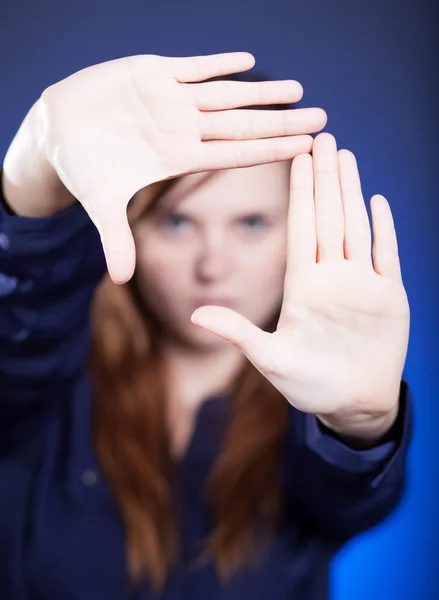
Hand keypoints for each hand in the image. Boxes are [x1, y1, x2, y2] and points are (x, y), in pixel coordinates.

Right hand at [35, 52, 325, 282]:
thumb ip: (115, 238)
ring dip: (260, 92)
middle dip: (280, 122)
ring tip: (298, 90)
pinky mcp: (151, 73)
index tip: (304, 150)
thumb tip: (120, 281)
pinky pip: (190, 67)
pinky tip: (247, 60)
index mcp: (177, 158)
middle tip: (323, 120)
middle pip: (242, 126)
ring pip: (224, 94)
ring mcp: (170, 101)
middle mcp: (182, 129)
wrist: (59, 131)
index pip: (233, 155)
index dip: (270, 151)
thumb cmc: (83, 168)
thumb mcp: (99, 203)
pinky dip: (215, 63)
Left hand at [192, 133, 409, 439]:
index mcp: (302, 286)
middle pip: (328, 217)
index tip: (295, 157)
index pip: (300, 228)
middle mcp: (331, 277)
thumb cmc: (307, 385)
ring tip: (346, 155)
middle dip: (325, 178)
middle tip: (321, 136)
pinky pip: (387, 255)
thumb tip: (196, 315)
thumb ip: (239, 333)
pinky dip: (384, 230)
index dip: (299, 193)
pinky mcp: (389, 297)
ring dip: (352, 191)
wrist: (350, 404)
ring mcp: (361, 284)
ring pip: (356, 226)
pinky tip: (377, 200)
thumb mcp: (270, 359)